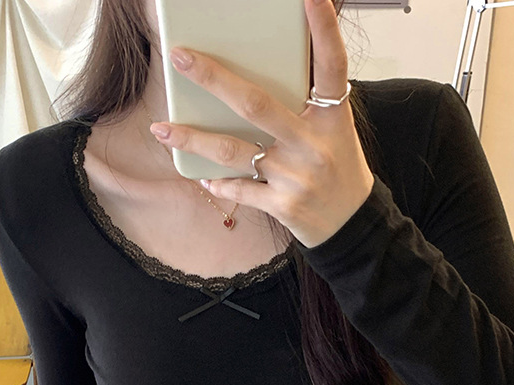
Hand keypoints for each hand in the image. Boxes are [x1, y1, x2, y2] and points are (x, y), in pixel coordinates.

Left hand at [148, 0, 374, 247]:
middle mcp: (312, 144)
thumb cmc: (337, 168)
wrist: (352, 226)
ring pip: (234, 151)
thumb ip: (306, 103)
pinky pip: (240, 190)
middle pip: (256, 104)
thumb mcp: (334, 131)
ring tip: (162, 129)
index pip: (331, 66)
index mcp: (332, 117)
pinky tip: (200, 176)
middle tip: (180, 57)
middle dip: (214, 79)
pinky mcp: (283, 206)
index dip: (324, 29)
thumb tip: (258, 75)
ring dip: (193, 140)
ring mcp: (296, 176)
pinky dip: (218, 183)